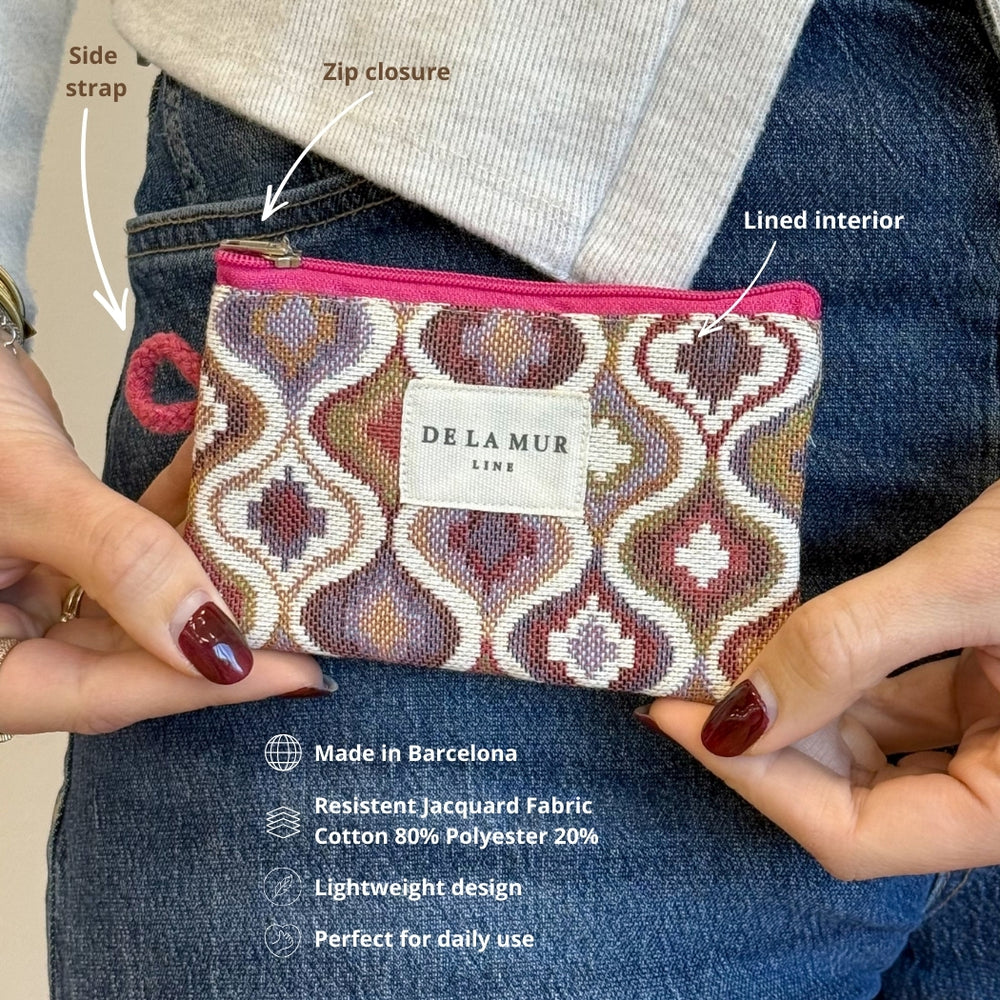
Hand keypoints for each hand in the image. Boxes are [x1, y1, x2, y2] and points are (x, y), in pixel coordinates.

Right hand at [0, 347, 328, 733]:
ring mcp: (29, 592)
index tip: (297, 673)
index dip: (200, 685)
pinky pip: (133, 551)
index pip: (97, 696)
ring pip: (141, 606)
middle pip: (126, 661)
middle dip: (219, 634)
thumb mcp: (23, 490)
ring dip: (210, 571)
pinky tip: (230, 486)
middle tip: (310, 621)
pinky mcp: (58, 548)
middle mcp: (4, 637)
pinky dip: (179, 520)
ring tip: (289, 556)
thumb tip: (211, 637)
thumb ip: (117, 559)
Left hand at [642, 481, 999, 879]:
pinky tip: (789, 645)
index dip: (753, 778)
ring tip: (722, 659)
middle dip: (765, 742)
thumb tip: (733, 715)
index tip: (674, 712)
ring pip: (871, 755)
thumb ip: (852, 647)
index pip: (858, 833)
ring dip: (795, 709)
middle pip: (855, 801)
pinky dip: (839, 681)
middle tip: (685, 680)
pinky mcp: (995, 695)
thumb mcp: (975, 584)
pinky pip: (900, 711)